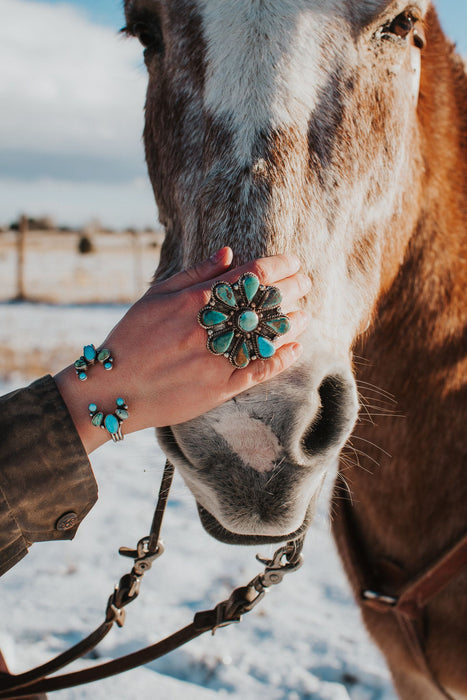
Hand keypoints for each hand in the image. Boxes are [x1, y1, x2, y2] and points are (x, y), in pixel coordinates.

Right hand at [55, 248, 309, 452]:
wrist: (113, 388)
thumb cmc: (131, 337)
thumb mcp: (156, 297)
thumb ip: (195, 274)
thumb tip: (229, 253)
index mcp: (194, 301)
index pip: (249, 276)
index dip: (279, 266)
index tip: (294, 262)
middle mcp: (209, 328)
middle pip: (264, 303)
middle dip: (293, 289)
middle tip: (307, 283)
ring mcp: (216, 359)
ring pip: (267, 336)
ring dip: (292, 323)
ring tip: (304, 313)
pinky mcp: (219, 388)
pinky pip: (258, 371)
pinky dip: (281, 359)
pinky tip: (295, 348)